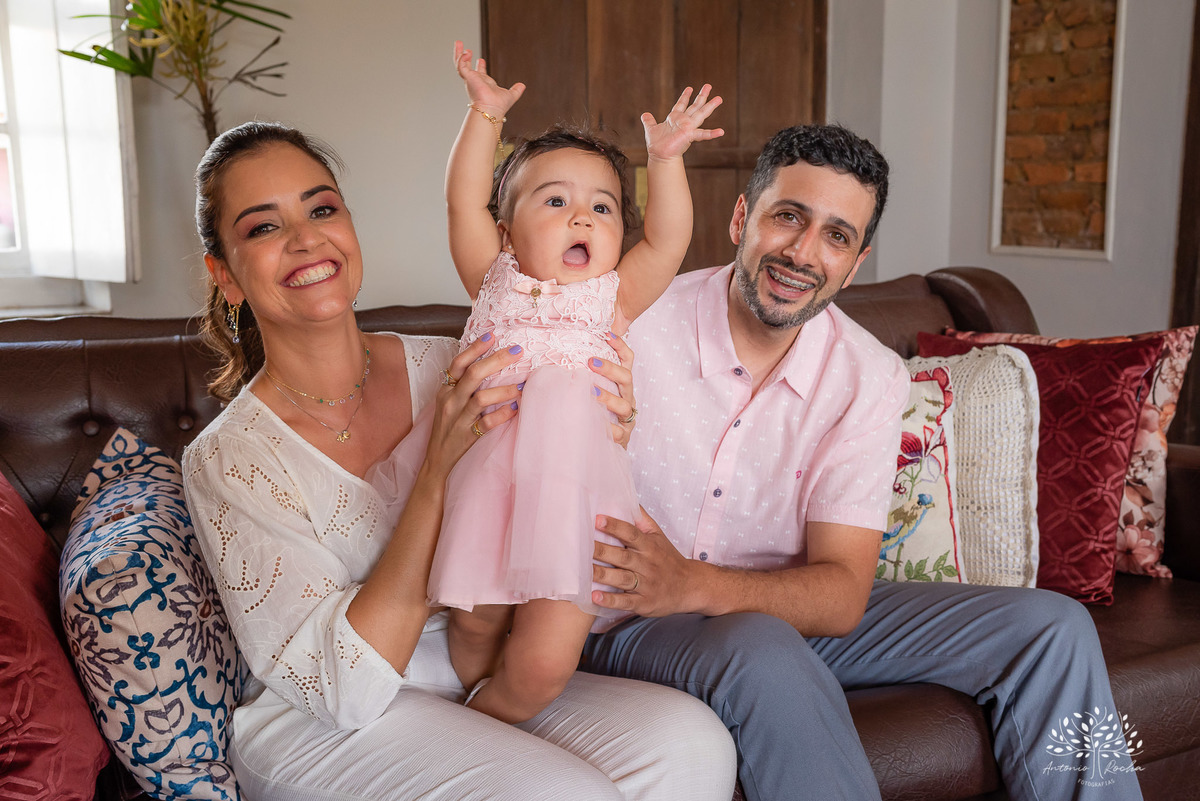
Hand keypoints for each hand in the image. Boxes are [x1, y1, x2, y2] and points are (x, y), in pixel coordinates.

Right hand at [423, 335, 521, 478]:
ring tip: (521, 386)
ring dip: (504, 390)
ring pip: (481, 398)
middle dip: (497, 360)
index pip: (459, 363)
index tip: (492, 335)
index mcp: (445, 389)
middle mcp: (451, 400)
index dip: (475, 347)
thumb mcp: (448, 400)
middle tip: (517, 351)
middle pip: (473, 374)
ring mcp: (459, 418)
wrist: (436, 457)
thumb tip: (487, 361)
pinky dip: (503, 414)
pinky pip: (487, 423)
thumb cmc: (447, 425)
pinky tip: (515, 408)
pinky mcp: (467, 436)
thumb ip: (462, 383)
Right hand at [454, 40, 524, 116]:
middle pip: (466, 67)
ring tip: (459, 42)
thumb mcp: (510, 95)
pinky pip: (461, 66)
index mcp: (484, 84)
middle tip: (464, 48)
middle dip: (464, 57)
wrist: (492, 109)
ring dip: (458, 53)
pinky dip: (462, 58)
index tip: (480, 60)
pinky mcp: (468, 78)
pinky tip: (466, 52)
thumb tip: (522, 86)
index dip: (480, 67)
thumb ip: (516, 90)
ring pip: (460, 64)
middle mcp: (475, 81)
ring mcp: (470, 80)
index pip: (480, 74)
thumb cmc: (499, 106)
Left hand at [589, 332, 635, 447]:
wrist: (600, 445)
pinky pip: (618, 432)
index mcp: (620, 384)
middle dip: (610, 369)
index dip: (620, 346)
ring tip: (590, 392)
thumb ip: (580, 375)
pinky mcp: (623, 436)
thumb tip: (554, 352)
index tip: (607, 334)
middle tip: (590, 362)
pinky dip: (608, 427)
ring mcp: (627, 417)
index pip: (627, 360)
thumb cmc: (592, 411)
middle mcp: (627, 397)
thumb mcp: (588, 390)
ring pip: (624, 405)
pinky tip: (597, 423)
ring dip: (607, 397)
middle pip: (627, 378)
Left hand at [591, 508, 694, 615]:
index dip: (615, 526)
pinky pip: (626, 601)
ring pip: (622, 579)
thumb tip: (626, 497)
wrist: (689, 586)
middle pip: (623, 557)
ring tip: (583, 571)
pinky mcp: (644, 602)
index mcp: (650, 546)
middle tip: (582, 545)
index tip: (597, 519)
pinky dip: (611, 600)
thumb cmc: (668, 559)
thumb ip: (642, 520)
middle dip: (602, 551)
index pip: (631, 534)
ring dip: (603, 575)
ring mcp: (646, 584)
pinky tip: (595, 596)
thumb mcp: (659, 536)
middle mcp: (648, 564)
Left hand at [642, 84, 723, 160]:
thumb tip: (644, 115)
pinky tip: (721, 131)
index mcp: (675, 118)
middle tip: (708, 85)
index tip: (689, 88)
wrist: (659, 155)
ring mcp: (688, 127)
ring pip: (701, 114)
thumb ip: (649, 121)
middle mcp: (683, 121)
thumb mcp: (651, 129)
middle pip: (694, 106)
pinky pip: (702, 134)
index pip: (681, 104)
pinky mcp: (690, 135)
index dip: (685, 96)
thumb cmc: (657, 145)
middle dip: (701, 96)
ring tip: (719, 98)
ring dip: (710, 106)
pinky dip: (712, 133)